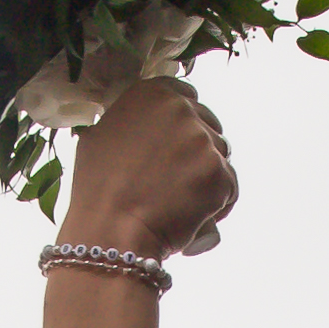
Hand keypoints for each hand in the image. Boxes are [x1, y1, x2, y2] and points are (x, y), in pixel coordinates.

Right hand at [62, 79, 236, 262]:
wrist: (111, 233)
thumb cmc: (99, 193)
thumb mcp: (99, 137)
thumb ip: (129, 121)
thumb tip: (141, 126)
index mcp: (151, 95)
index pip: (185, 97)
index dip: (183, 123)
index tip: (175, 144)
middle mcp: (180, 109)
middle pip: (207, 124)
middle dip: (197, 150)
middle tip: (175, 180)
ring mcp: (203, 140)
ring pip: (221, 155)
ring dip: (208, 176)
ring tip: (181, 202)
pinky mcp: (220, 173)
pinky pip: (229, 186)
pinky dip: (217, 203)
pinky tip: (191, 217)